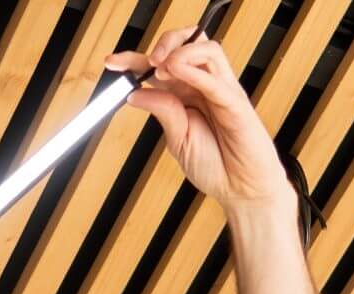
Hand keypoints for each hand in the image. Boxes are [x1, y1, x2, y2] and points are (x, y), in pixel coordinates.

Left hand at [104, 30, 294, 213]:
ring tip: (161, 68)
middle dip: (163, 44)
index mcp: (188, 94)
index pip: (161, 66)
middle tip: (146, 61)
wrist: (241, 189)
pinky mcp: (236, 105)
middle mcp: (205, 87)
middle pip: (188, 44)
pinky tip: (175, 71)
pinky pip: (216, 81)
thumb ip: (162, 111)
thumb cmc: (215, 165)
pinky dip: (194, 71)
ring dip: (180, 52)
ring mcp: (222, 92)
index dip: (134, 60)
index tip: (112, 63)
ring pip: (206, 50)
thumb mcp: (178, 139)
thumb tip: (135, 93)